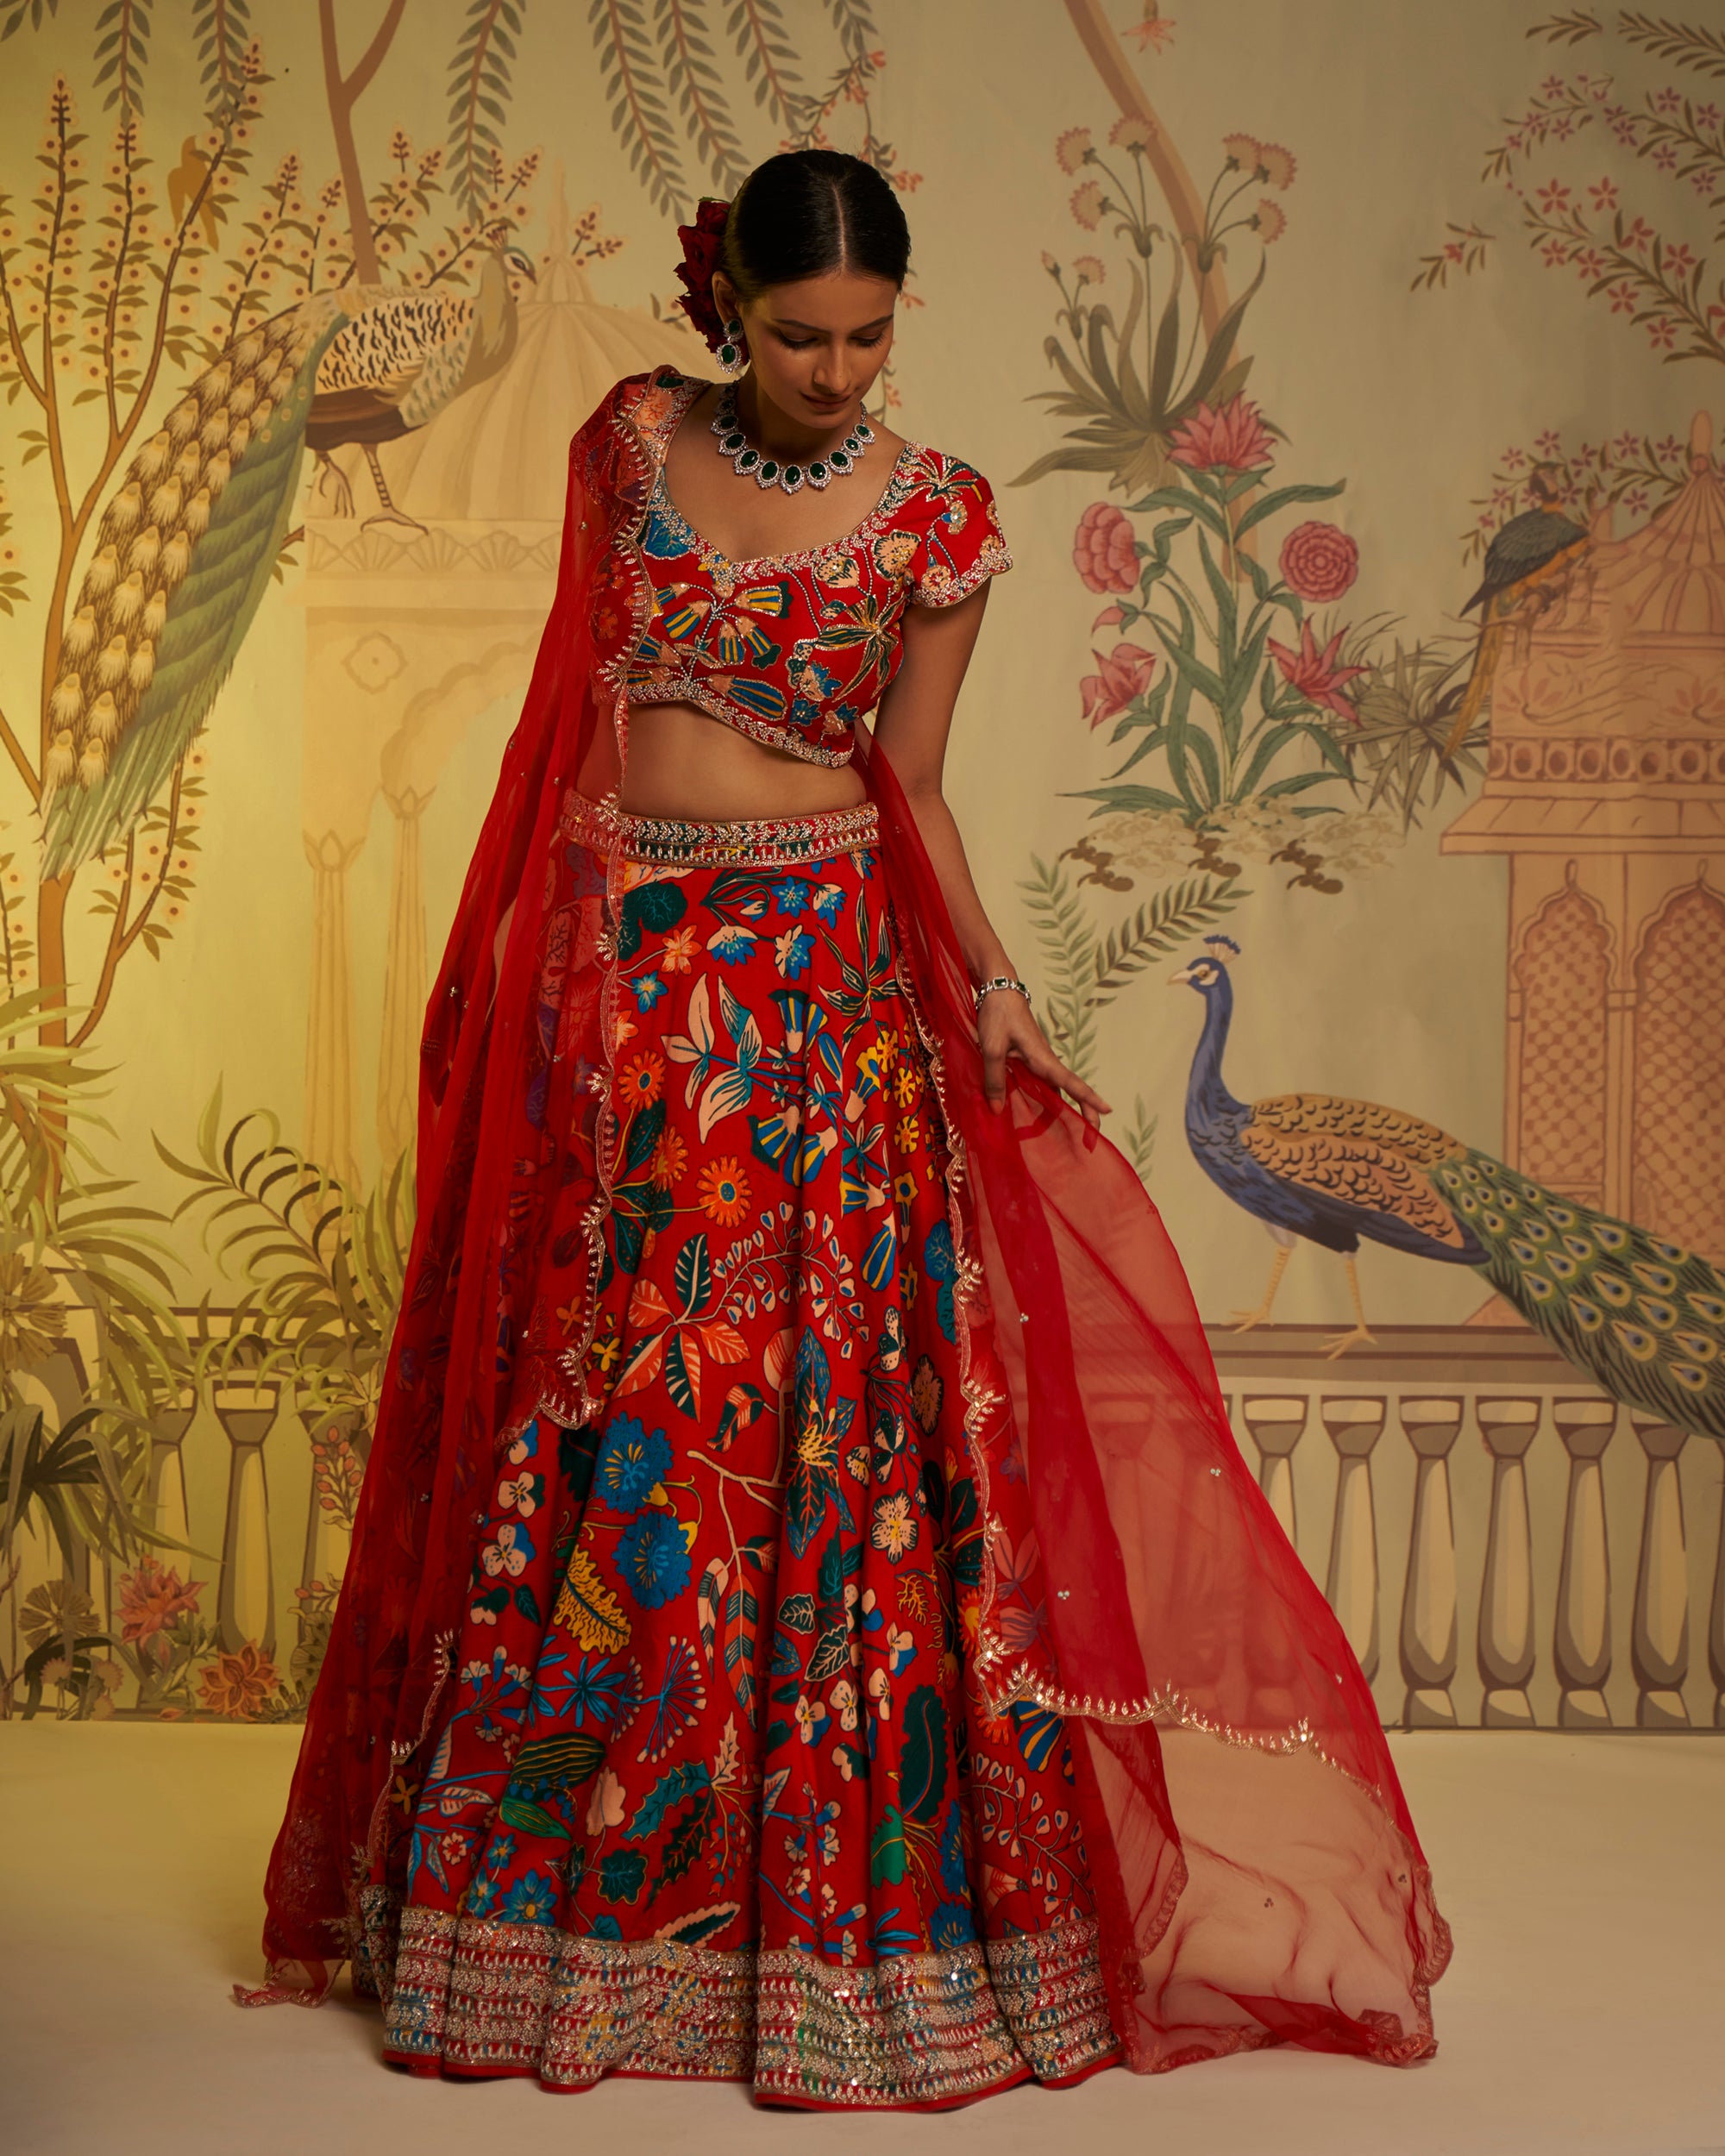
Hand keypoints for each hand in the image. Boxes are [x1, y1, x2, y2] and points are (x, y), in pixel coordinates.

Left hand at [976, 986, 1111, 1128]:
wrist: (998, 991)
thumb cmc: (998, 1016)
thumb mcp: (991, 1049)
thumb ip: (994, 1080)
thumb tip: (997, 1110)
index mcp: (1043, 1058)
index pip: (1071, 1082)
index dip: (1089, 1098)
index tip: (1107, 1110)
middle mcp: (1045, 1061)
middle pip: (1069, 1090)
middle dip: (1084, 1111)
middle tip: (1092, 1136)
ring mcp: (1038, 1061)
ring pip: (1055, 1088)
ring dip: (1063, 1109)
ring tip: (1069, 1135)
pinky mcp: (1029, 1059)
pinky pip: (1040, 1083)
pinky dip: (1044, 1100)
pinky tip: (1036, 1115)